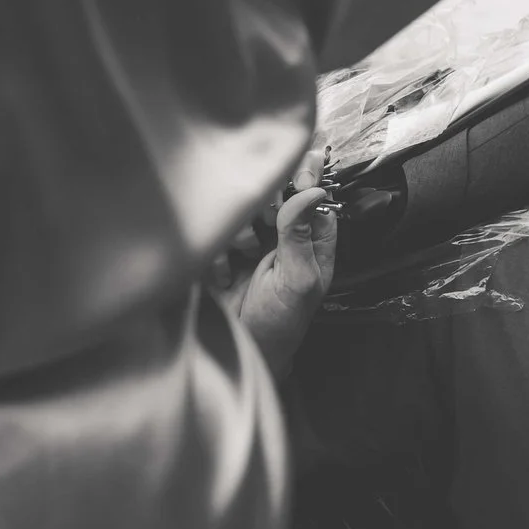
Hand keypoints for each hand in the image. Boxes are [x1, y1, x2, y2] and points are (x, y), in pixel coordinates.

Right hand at [229, 176, 339, 372]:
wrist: (242, 351)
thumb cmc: (280, 322)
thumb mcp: (298, 279)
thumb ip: (301, 233)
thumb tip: (313, 189)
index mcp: (312, 238)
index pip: (313, 191)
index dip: (305, 178)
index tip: (297, 176)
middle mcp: (283, 234)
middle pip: (272, 193)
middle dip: (264, 209)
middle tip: (264, 231)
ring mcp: (250, 241)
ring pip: (240, 209)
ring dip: (240, 235)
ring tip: (245, 261)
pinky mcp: (221, 251)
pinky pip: (214, 232)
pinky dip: (218, 254)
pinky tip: (226, 277)